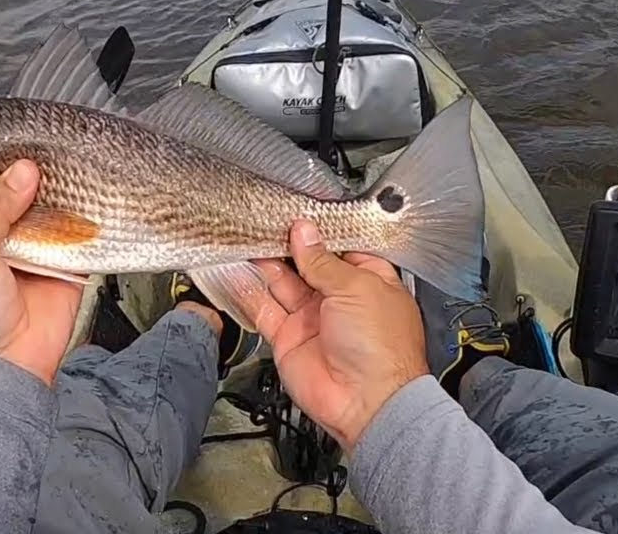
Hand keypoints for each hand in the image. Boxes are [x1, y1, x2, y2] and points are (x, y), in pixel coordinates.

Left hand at [0, 160, 83, 385]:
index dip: (3, 159)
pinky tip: (100, 192)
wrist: (5, 368)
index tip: (23, 130)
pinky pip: (86, 235)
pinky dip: (94, 218)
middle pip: (28, 191)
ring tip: (83, 154)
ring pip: (59, 207)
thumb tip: (24, 170)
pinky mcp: (71, 263)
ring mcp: (41, 246)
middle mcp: (6, 232)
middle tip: (60, 138)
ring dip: (70, 190)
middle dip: (43, 170)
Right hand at [252, 220, 428, 449]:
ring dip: (264, 262)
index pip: (338, 248)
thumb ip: (323, 260)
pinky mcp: (288, 337)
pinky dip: (247, 290)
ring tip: (244, 237)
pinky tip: (235, 270)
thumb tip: (305, 233)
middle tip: (264, 221)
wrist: (367, 402)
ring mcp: (312, 318)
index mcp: (367, 282)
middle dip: (286, 244)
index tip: (296, 214)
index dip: (318, 231)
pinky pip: (263, 308)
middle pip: (305, 263)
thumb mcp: (356, 288)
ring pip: (281, 282)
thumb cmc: (382, 350)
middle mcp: (339, 299)